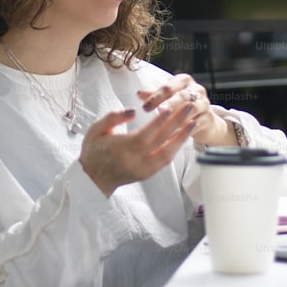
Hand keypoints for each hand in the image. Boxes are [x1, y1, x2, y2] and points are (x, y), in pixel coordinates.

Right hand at [79, 104, 196, 197]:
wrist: (93, 179)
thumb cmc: (93, 151)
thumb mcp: (95, 130)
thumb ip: (113, 118)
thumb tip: (132, 110)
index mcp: (122, 148)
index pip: (146, 133)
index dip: (160, 120)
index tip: (171, 106)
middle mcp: (135, 160)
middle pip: (161, 140)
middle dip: (178, 122)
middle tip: (189, 107)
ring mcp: (143, 169)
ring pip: (168, 152)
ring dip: (182, 137)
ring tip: (193, 122)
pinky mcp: (147, 174)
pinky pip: (165, 161)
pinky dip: (176, 148)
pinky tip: (183, 136)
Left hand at [136, 74, 235, 146]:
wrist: (204, 120)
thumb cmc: (181, 106)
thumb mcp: (168, 98)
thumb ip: (154, 96)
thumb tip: (139, 93)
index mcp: (184, 81)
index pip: (169, 87)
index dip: (156, 96)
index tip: (145, 107)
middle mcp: (196, 90)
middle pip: (182, 96)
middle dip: (170, 104)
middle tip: (159, 111)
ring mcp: (205, 104)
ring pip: (192, 109)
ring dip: (180, 116)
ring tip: (169, 123)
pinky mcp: (209, 118)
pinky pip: (198, 123)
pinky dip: (188, 129)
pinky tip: (178, 135)